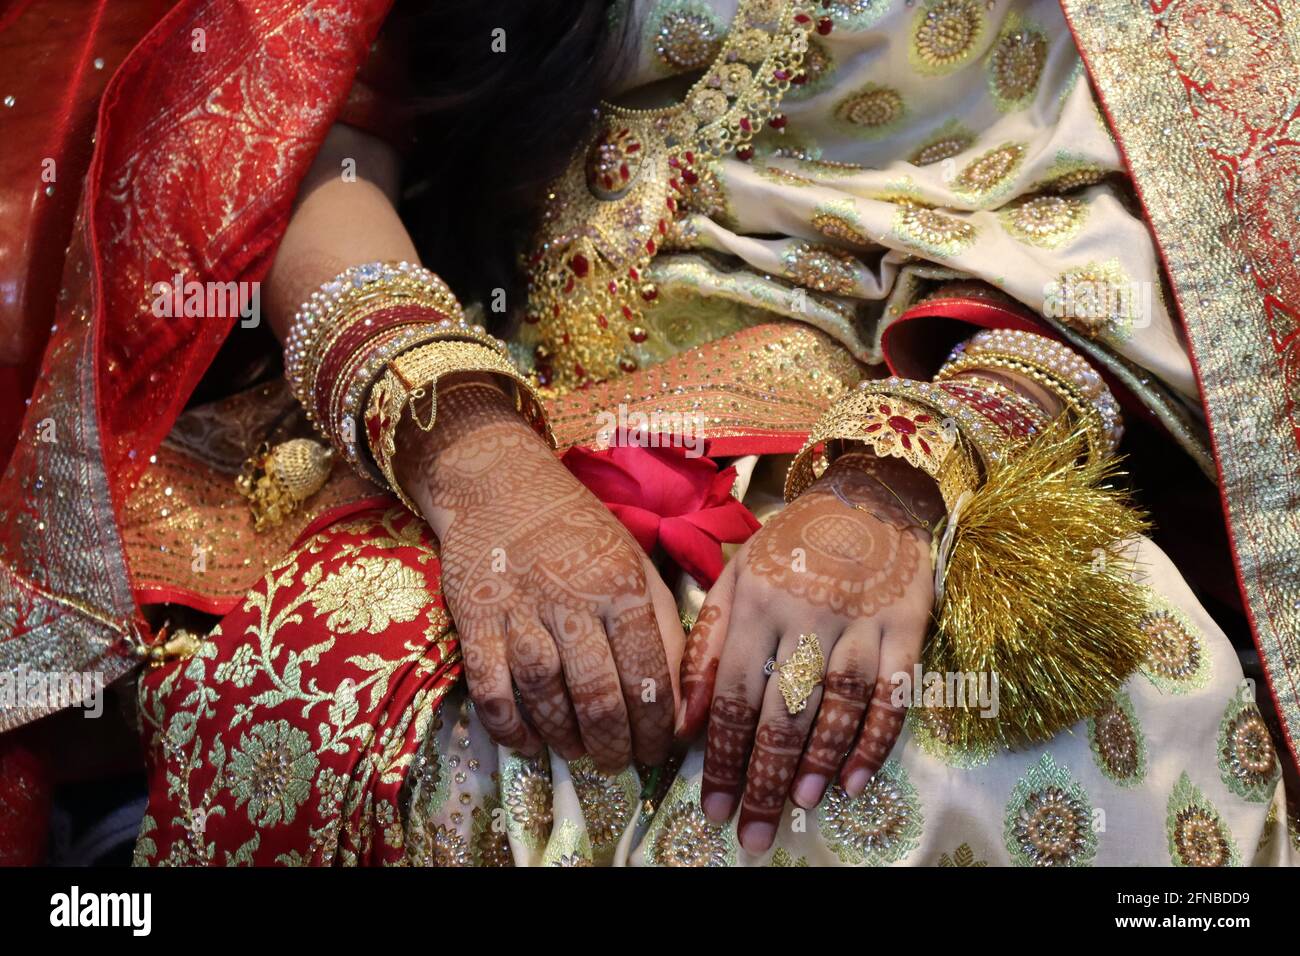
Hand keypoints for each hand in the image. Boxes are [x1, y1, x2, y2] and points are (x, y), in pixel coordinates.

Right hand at [394, 377, 682, 770]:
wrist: (499, 483)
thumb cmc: (579, 531)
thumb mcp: (635, 563)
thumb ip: (660, 625)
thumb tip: (680, 700)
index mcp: (622, 586)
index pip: (649, 674)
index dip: (657, 726)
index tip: (659, 752)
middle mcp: (572, 599)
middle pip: (599, 694)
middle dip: (615, 744)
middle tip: (620, 763)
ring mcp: (519, 609)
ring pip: (546, 693)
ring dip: (566, 737)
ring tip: (581, 754)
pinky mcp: (474, 618)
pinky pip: (491, 687)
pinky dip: (510, 726)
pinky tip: (528, 743)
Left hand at [676, 451, 939, 852]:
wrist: (869, 493)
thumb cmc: (792, 545)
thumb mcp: (736, 578)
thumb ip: (707, 647)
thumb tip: (685, 723)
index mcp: (757, 603)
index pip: (734, 693)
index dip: (722, 757)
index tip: (712, 807)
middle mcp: (806, 613)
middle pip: (784, 708)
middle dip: (765, 778)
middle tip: (754, 833)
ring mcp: (860, 619)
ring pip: (837, 703)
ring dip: (817, 760)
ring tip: (798, 805)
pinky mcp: (906, 623)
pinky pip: (894, 691)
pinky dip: (875, 739)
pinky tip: (854, 777)